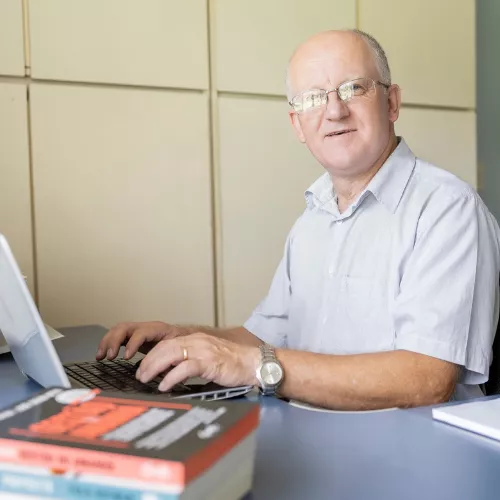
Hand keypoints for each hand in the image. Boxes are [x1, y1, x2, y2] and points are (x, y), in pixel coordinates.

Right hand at [96, 321, 186, 360]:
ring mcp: (138, 329)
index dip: (133, 343)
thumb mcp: (178, 352)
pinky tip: (101, 355)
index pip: (142, 332)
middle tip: (109, 356)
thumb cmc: (181, 344)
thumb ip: (170, 364)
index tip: (126, 357)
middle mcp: (145, 327)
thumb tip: (164, 379)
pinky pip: (117, 335)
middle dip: (114, 341)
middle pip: (125, 327)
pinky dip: (107, 344)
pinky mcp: (132, 335)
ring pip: (118, 330)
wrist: (184, 336)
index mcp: (158, 329)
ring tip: (101, 356)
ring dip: (107, 342)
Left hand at [135, 333, 259, 390]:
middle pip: (165, 347)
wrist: (254, 363)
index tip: (143, 367)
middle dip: (149, 361)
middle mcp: (198, 341)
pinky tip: (164, 385)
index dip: (152, 354)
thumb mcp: (209, 359)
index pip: (167, 343)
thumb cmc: (233, 364)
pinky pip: (185, 367)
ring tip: (146, 379)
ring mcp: (204, 351)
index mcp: (196, 339)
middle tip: (140, 375)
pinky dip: (172, 377)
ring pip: (171, 353)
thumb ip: (191, 363)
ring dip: (155, 367)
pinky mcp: (210, 362)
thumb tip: (173, 375)